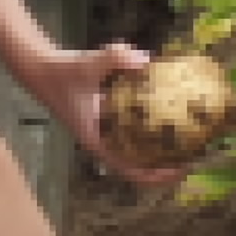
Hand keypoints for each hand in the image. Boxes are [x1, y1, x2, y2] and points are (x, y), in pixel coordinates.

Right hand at [17, 43, 188, 187]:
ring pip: (136, 151)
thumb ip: (116, 58)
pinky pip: (133, 133)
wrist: (40, 68)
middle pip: (138, 166)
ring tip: (189, 142)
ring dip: (160, 151)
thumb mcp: (89, 63)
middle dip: (166, 166)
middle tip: (194, 156)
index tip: (180, 172)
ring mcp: (105, 132)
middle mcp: (102, 141)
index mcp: (97, 140)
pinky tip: (169, 116)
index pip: (129, 169)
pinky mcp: (107, 120)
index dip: (155, 176)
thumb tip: (146, 60)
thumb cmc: (62, 71)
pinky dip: (150, 131)